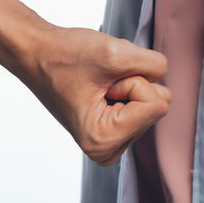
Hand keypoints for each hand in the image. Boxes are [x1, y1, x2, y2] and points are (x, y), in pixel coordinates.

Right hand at [19, 24, 170, 165]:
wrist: (36, 53)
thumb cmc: (64, 55)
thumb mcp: (116, 53)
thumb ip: (154, 66)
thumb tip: (167, 77)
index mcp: (105, 141)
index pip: (158, 105)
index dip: (133, 81)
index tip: (102, 81)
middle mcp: (109, 149)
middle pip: (158, 104)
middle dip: (133, 81)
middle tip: (99, 80)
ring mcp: (113, 140)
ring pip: (153, 100)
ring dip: (129, 80)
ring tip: (97, 81)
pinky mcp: (115, 128)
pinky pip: (144, 99)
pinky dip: (127, 82)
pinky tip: (99, 84)